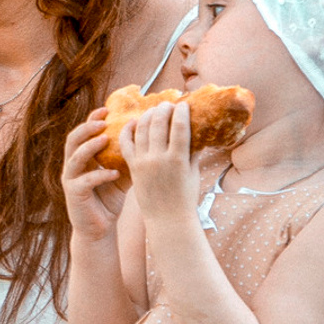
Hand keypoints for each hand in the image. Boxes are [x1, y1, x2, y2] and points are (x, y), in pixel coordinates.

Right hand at [62, 111, 125, 241]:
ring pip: (74, 157)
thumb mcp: (120, 176)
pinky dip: (98, 175)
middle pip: (73, 139)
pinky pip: (83, 180)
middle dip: (87, 128)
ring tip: (106, 139)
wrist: (98, 229)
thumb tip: (150, 141)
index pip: (83, 133)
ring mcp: (70, 180)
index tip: (106, 109)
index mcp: (82, 157)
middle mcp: (72, 165)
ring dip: (90, 146)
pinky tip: (113, 173)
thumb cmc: (109, 200)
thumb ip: (127, 159)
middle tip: (103, 122)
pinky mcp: (73, 195)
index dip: (92, 119)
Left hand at [119, 102, 200, 223]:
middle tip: (167, 104)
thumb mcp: (193, 173)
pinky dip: (128, 130)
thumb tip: (196, 133)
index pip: (179, 127)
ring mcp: (143, 162)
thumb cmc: (185, 197)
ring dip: (147, 115)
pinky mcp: (133, 166)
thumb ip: (192, 152)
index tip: (183, 104)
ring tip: (153, 110)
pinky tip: (133, 121)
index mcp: (178, 159)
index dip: (181, 112)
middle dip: (163, 109)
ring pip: (142, 129)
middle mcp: (159, 158)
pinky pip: (126, 143)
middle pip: (159, 123)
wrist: (167, 219)